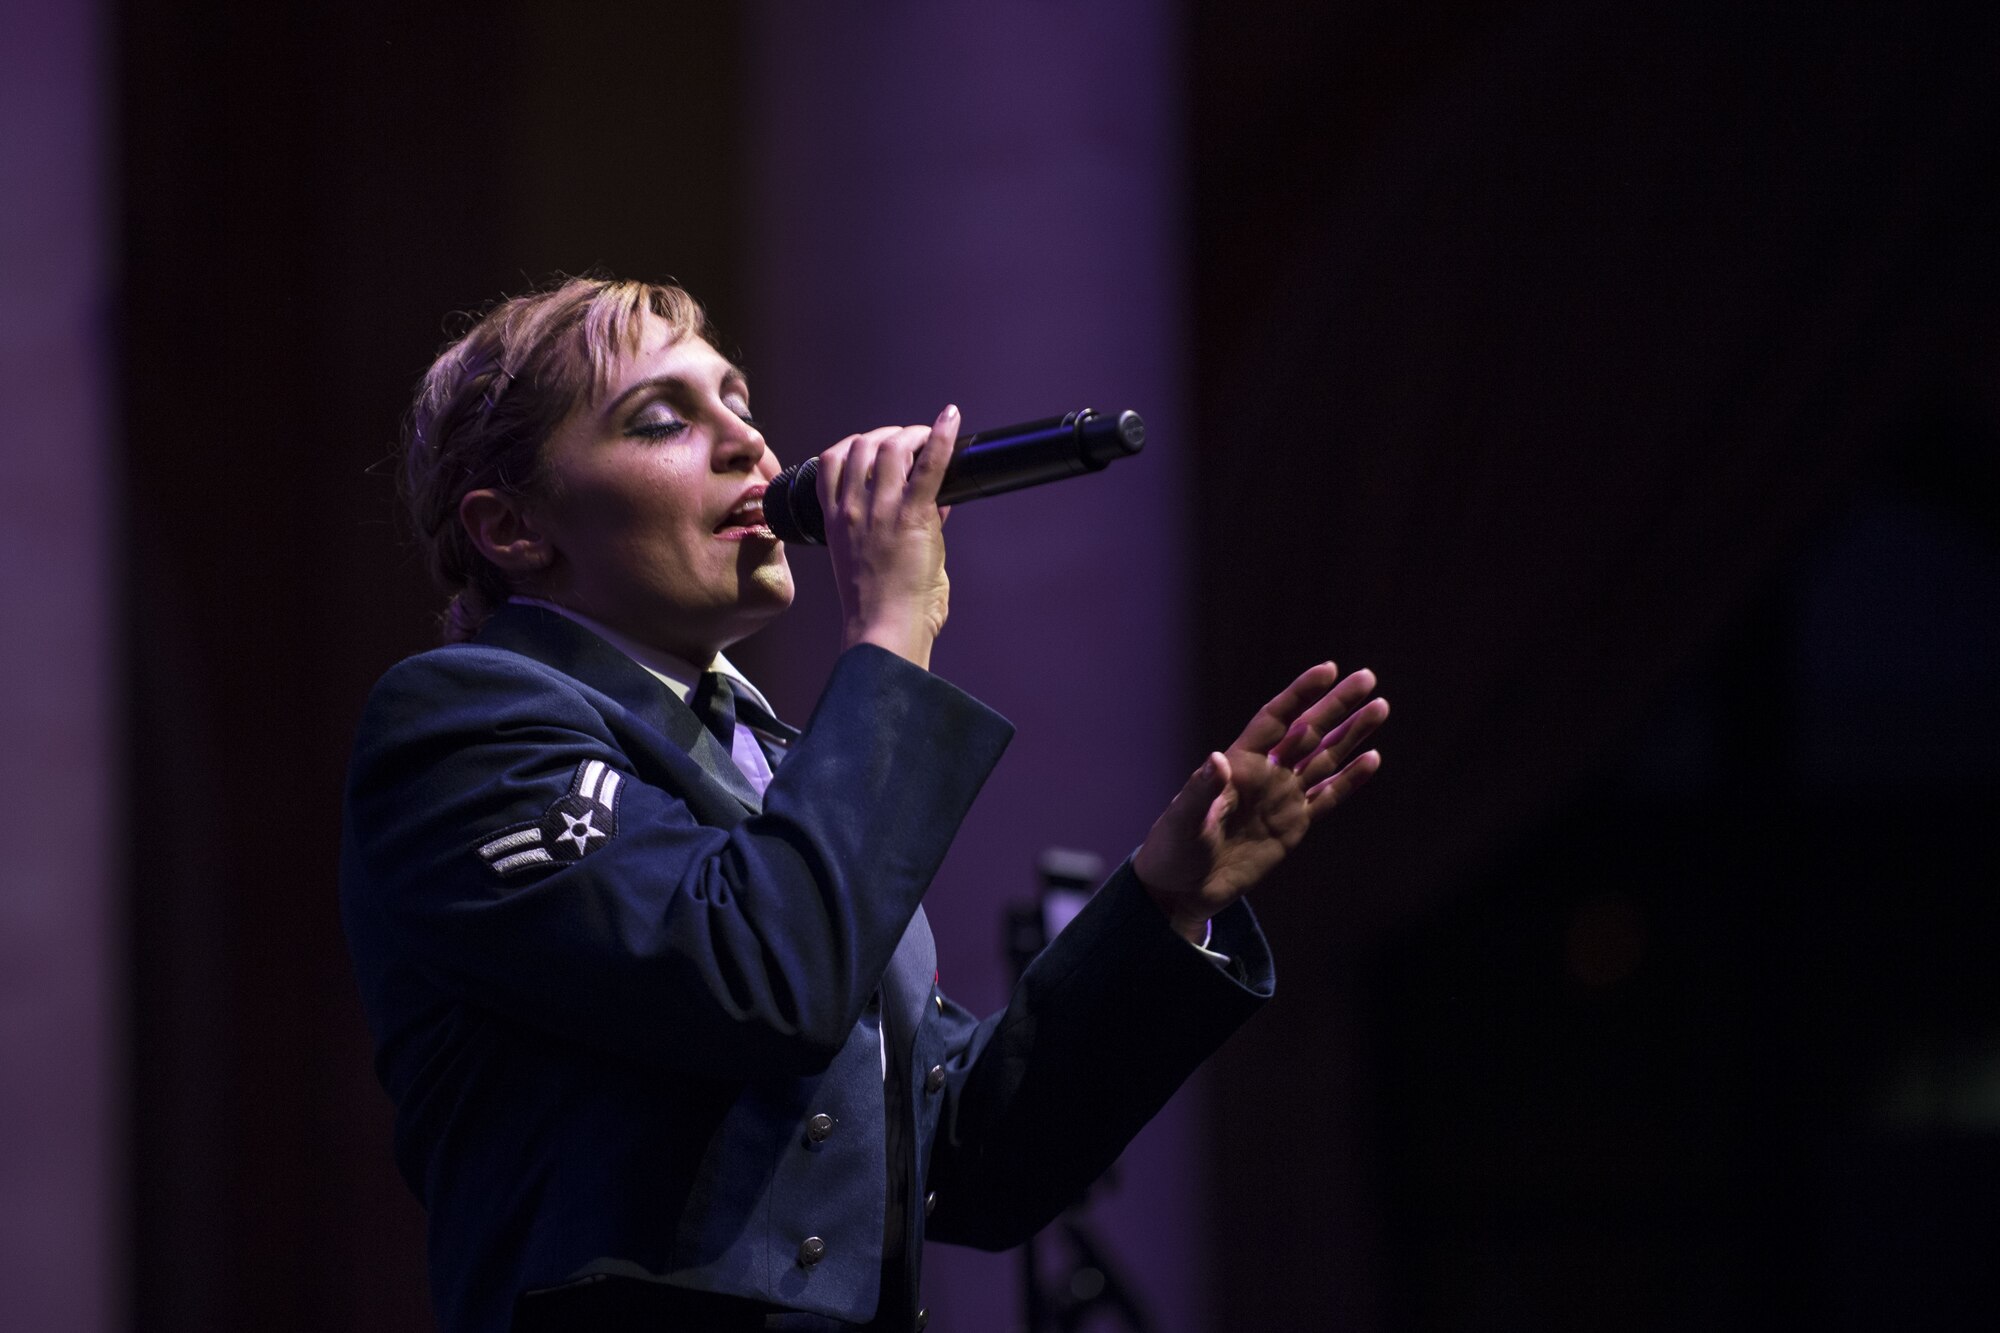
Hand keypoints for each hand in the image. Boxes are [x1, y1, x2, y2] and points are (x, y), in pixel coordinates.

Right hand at [818, 405, 958, 669]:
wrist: (883, 630)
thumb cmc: (877, 608)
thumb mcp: (867, 561)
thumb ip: (894, 529)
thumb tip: (937, 505)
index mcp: (835, 520)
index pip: (831, 460)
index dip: (855, 443)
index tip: (875, 445)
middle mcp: (853, 509)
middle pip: (864, 444)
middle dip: (889, 435)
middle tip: (911, 442)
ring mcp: (881, 510)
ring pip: (892, 447)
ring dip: (912, 434)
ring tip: (928, 438)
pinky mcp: (912, 516)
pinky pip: (929, 464)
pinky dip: (942, 436)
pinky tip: (951, 419)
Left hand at [1133, 662, 1387, 941]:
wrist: (1184, 889)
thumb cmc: (1173, 849)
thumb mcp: (1183, 819)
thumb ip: (1201, 789)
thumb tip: (1217, 758)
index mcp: (1239, 764)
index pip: (1276, 719)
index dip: (1300, 694)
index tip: (1327, 670)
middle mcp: (1266, 774)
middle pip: (1309, 732)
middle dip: (1337, 705)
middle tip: (1367, 678)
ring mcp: (1282, 798)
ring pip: (1325, 760)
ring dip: (1352, 735)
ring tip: (1380, 707)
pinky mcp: (1293, 826)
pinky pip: (1327, 798)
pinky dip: (1350, 781)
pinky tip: (1372, 759)